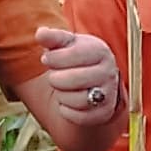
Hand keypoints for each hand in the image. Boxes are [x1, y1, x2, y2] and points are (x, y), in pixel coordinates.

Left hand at [33, 27, 124, 150]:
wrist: (96, 80)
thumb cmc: (77, 58)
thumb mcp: (66, 44)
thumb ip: (53, 37)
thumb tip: (40, 33)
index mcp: (100, 51)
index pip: (70, 55)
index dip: (52, 58)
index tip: (48, 59)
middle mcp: (109, 72)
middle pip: (70, 80)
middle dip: (55, 78)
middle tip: (55, 75)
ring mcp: (109, 94)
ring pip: (74, 100)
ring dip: (61, 95)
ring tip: (63, 88)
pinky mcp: (103, 113)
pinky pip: (77, 116)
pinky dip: (67, 110)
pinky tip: (68, 101)